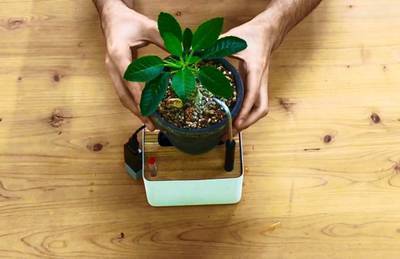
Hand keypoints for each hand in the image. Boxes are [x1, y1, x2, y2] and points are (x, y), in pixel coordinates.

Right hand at [97, 0, 163, 129]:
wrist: (112, 18)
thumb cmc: (129, 22)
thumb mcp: (148, 26)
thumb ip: (164, 39)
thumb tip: (182, 53)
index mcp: (118, 53)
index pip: (127, 77)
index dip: (136, 94)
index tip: (146, 108)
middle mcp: (112, 65)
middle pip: (122, 93)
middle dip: (136, 110)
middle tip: (151, 124)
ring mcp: (112, 71)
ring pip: (121, 96)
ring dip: (134, 110)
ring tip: (149, 123)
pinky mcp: (116, 74)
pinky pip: (123, 92)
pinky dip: (133, 103)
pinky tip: (145, 111)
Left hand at [221, 14, 284, 131]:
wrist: (267, 33)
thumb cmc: (252, 35)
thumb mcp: (233, 39)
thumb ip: (215, 45)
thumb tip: (196, 52)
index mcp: (256, 70)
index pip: (253, 94)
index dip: (245, 110)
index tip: (236, 122)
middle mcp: (261, 81)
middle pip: (261, 109)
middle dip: (248, 123)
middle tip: (232, 131)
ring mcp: (260, 86)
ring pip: (259, 109)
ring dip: (248, 122)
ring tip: (230, 131)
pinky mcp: (257, 87)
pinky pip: (254, 105)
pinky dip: (245, 115)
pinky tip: (233, 119)